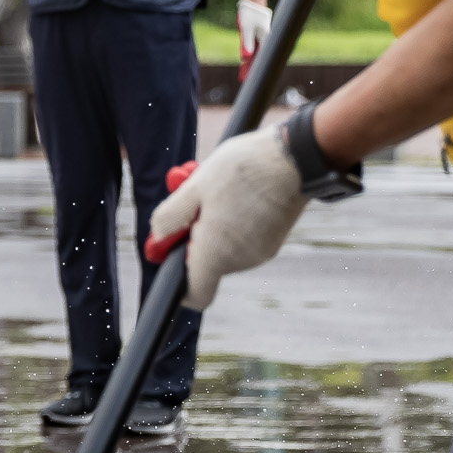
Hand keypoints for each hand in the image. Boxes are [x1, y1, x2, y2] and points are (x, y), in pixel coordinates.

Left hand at [141, 128, 305, 309]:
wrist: (294, 158)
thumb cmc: (241, 170)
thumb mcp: (195, 186)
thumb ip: (170, 216)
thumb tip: (157, 235)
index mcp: (216, 254)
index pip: (195, 294)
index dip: (178, 282)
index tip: (171, 252)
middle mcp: (240, 262)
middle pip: (206, 261)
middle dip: (193, 233)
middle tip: (189, 196)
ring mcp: (260, 252)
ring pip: (224, 247)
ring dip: (213, 222)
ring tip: (215, 186)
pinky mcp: (274, 240)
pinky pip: (243, 239)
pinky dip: (233, 221)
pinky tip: (236, 191)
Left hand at [237, 0, 271, 75]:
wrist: (252, 2)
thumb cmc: (250, 14)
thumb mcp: (246, 29)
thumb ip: (246, 43)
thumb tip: (246, 57)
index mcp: (265, 38)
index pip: (261, 56)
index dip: (256, 67)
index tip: (251, 76)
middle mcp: (264, 39)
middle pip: (258, 56)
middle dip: (251, 68)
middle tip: (244, 78)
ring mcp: (260, 37)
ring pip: (255, 53)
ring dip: (249, 62)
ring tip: (243, 73)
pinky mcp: (255, 35)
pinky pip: (252, 47)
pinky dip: (248, 54)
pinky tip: (244, 62)